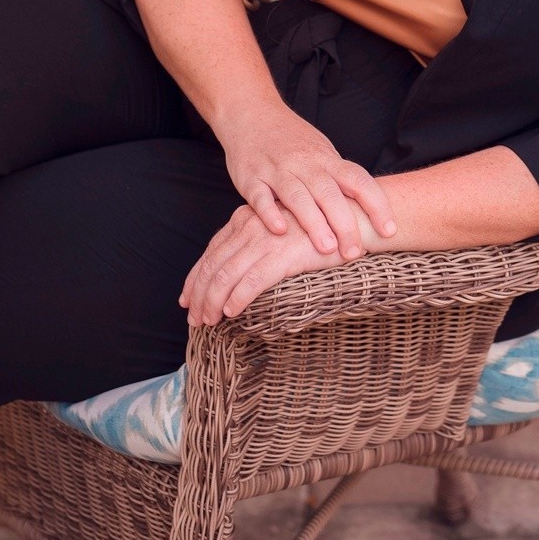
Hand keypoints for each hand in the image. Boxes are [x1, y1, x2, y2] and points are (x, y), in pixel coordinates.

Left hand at [181, 204, 346, 326]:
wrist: (350, 219)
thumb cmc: (318, 228)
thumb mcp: (280, 230)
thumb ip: (257, 242)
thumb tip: (238, 270)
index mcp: (247, 218)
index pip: (212, 250)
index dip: (196, 276)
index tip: (187, 298)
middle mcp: (250, 226)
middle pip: (212, 264)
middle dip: (198, 294)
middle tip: (194, 318)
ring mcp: (265, 240)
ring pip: (225, 276)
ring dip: (212, 302)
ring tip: (208, 322)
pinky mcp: (282, 255)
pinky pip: (250, 281)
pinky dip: (236, 299)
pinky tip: (231, 313)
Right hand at [216, 103, 395, 259]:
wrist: (252, 113)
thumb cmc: (292, 140)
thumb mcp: (322, 152)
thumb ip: (340, 179)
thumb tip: (369, 211)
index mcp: (326, 158)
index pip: (358, 180)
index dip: (376, 205)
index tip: (389, 230)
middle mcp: (304, 163)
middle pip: (329, 193)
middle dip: (345, 223)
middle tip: (354, 252)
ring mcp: (277, 169)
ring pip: (297, 196)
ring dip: (313, 222)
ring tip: (327, 247)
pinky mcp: (251, 177)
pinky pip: (260, 197)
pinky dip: (270, 213)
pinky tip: (280, 231)